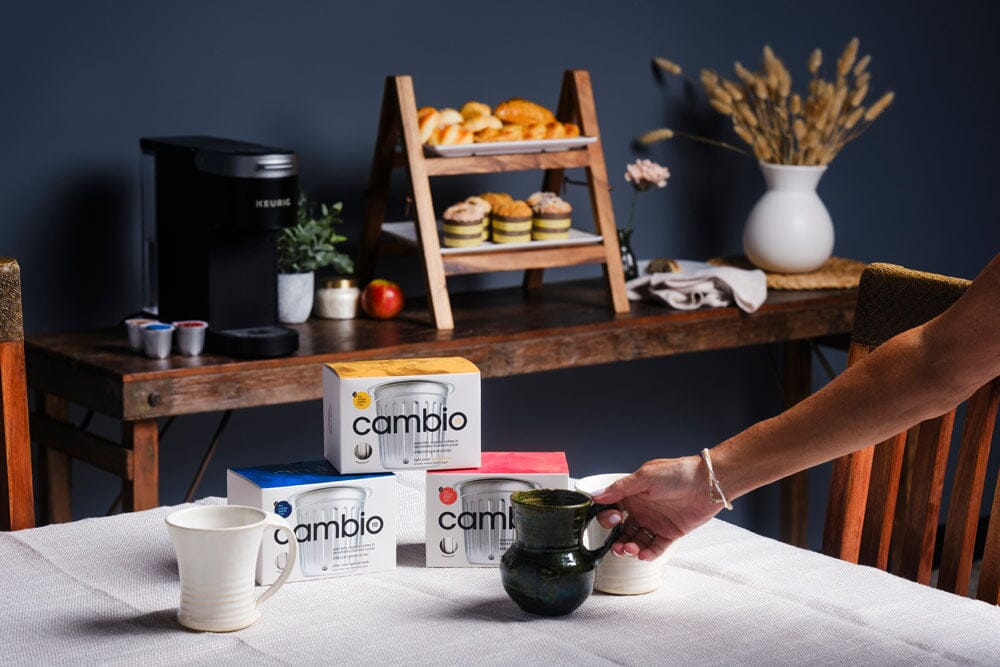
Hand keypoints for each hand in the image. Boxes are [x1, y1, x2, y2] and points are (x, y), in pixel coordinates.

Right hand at [591, 455, 720, 560]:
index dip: (608, 518)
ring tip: (632, 550)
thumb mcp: (645, 476)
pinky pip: (655, 547)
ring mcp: (655, 522)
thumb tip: (596, 495)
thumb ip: (620, 488)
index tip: (614, 519)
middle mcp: (642, 509)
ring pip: (636, 541)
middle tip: (618, 547)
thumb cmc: (678, 473)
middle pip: (622, 530)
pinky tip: (644, 554)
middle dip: (617, 540)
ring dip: (631, 548)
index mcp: (632, 494)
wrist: (707, 484)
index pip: (612, 510)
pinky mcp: (669, 533)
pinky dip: (648, 553)